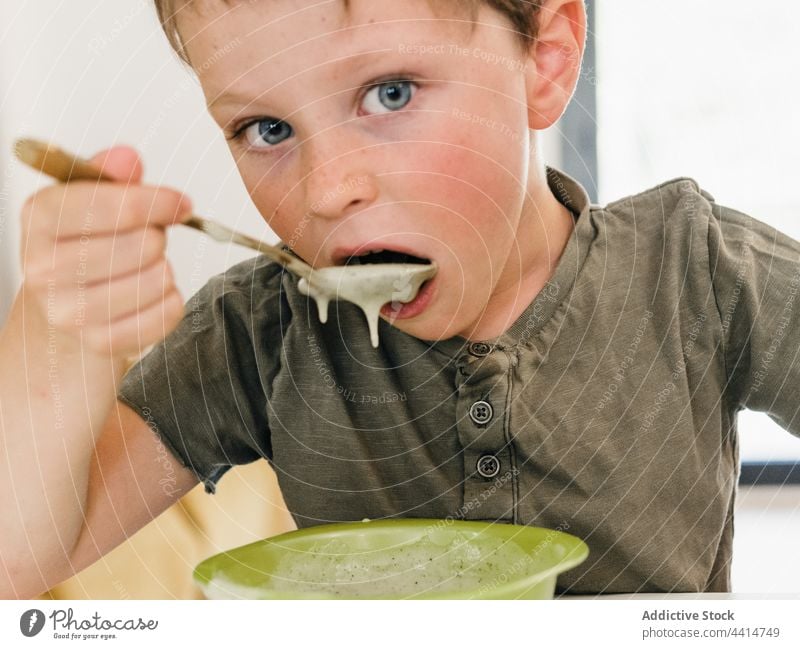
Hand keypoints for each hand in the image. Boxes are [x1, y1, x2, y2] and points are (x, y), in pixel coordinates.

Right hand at [19, 146, 191, 357]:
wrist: (63, 308)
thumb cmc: (82, 246)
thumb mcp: (87, 200)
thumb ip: (110, 175)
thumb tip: (127, 159)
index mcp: (40, 218)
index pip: (114, 205)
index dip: (159, 201)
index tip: (180, 202)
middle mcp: (44, 268)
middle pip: (145, 244)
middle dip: (158, 236)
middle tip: (147, 240)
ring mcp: (70, 311)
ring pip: (159, 279)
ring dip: (164, 269)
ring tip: (144, 268)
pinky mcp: (100, 342)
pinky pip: (167, 313)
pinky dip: (171, 301)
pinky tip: (150, 295)